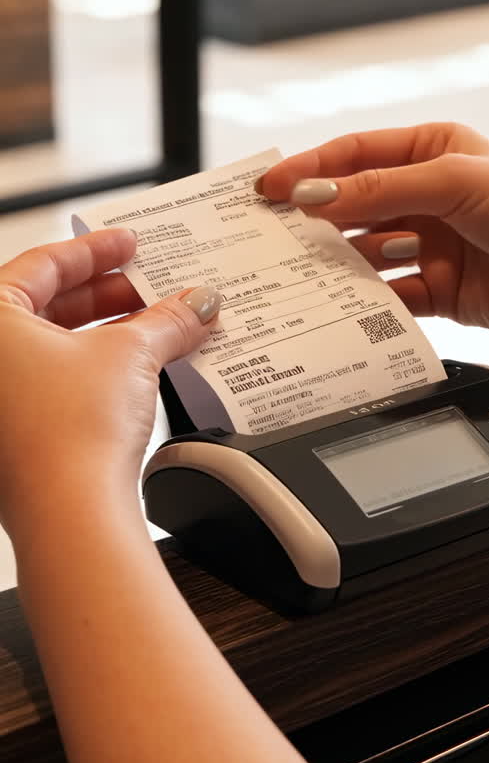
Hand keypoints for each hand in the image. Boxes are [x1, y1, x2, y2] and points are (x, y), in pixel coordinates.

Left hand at [0, 229, 220, 542]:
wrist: (69, 520)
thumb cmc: (67, 436)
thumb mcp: (130, 356)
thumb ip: (168, 320)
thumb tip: (196, 304)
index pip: (43, 263)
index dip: (95, 249)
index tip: (129, 243)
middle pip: (47, 305)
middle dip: (109, 295)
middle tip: (154, 288)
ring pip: (52, 347)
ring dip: (108, 334)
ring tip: (160, 329)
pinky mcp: (13, 437)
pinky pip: (53, 382)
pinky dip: (93, 369)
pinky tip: (137, 370)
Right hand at [260, 122, 488, 339]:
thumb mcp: (453, 181)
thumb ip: (380, 189)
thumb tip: (316, 195)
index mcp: (433, 151)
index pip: (355, 155)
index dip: (309, 170)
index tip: (268, 189)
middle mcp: (429, 195)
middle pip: (355, 205)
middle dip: (316, 219)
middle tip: (270, 236)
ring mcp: (433, 244)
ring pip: (367, 253)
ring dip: (337, 262)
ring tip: (299, 274)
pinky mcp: (441, 290)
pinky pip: (390, 296)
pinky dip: (367, 303)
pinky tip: (343, 307)